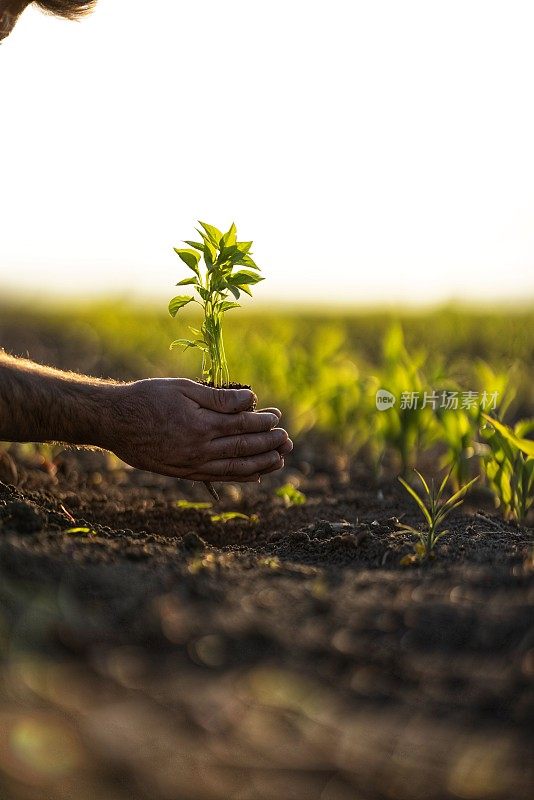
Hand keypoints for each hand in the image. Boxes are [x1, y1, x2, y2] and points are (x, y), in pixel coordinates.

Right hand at [105, 378, 291, 481]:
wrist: (114, 421)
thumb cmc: (147, 398)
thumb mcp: (183, 388)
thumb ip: (218, 398)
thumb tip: (251, 400)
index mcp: (202, 424)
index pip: (243, 425)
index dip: (263, 422)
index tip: (276, 416)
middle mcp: (200, 449)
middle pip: (244, 448)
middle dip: (269, 444)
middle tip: (287, 441)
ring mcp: (192, 464)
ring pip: (235, 467)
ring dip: (261, 464)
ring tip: (280, 460)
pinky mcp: (183, 473)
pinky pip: (218, 477)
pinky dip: (239, 477)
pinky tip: (254, 475)